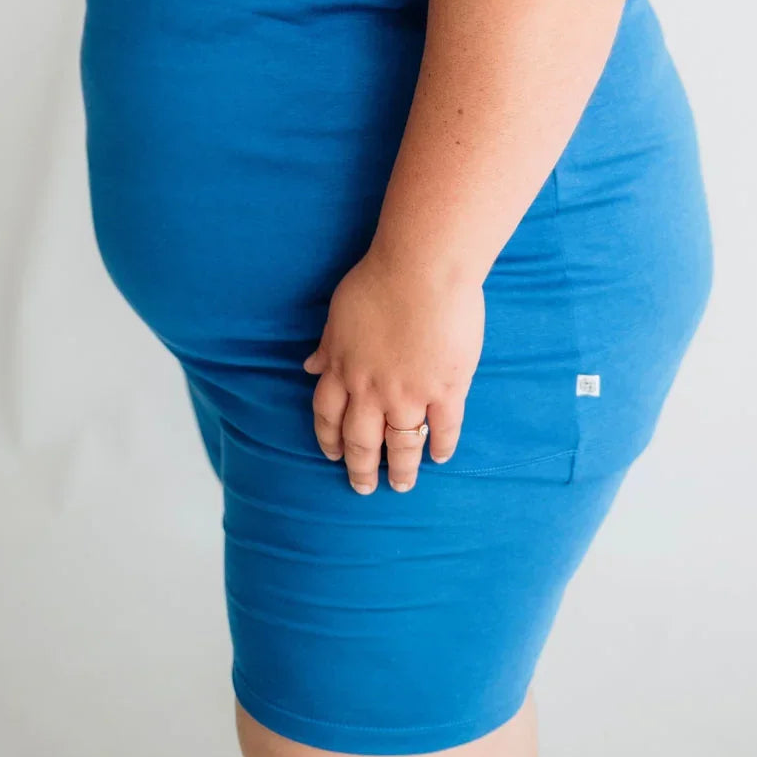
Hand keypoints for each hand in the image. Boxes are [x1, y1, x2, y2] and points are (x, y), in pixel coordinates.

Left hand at [302, 247, 483, 493]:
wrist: (424, 269)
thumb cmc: (379, 280)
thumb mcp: (339, 312)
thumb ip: (327, 345)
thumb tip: (309, 366)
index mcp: (343, 368)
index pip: (328, 416)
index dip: (329, 439)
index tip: (333, 456)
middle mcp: (371, 390)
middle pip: (362, 441)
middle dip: (361, 468)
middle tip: (364, 487)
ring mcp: (410, 394)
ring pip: (402, 444)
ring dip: (401, 470)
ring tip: (403, 485)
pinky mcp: (447, 389)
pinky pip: (444, 428)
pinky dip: (441, 446)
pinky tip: (440, 457)